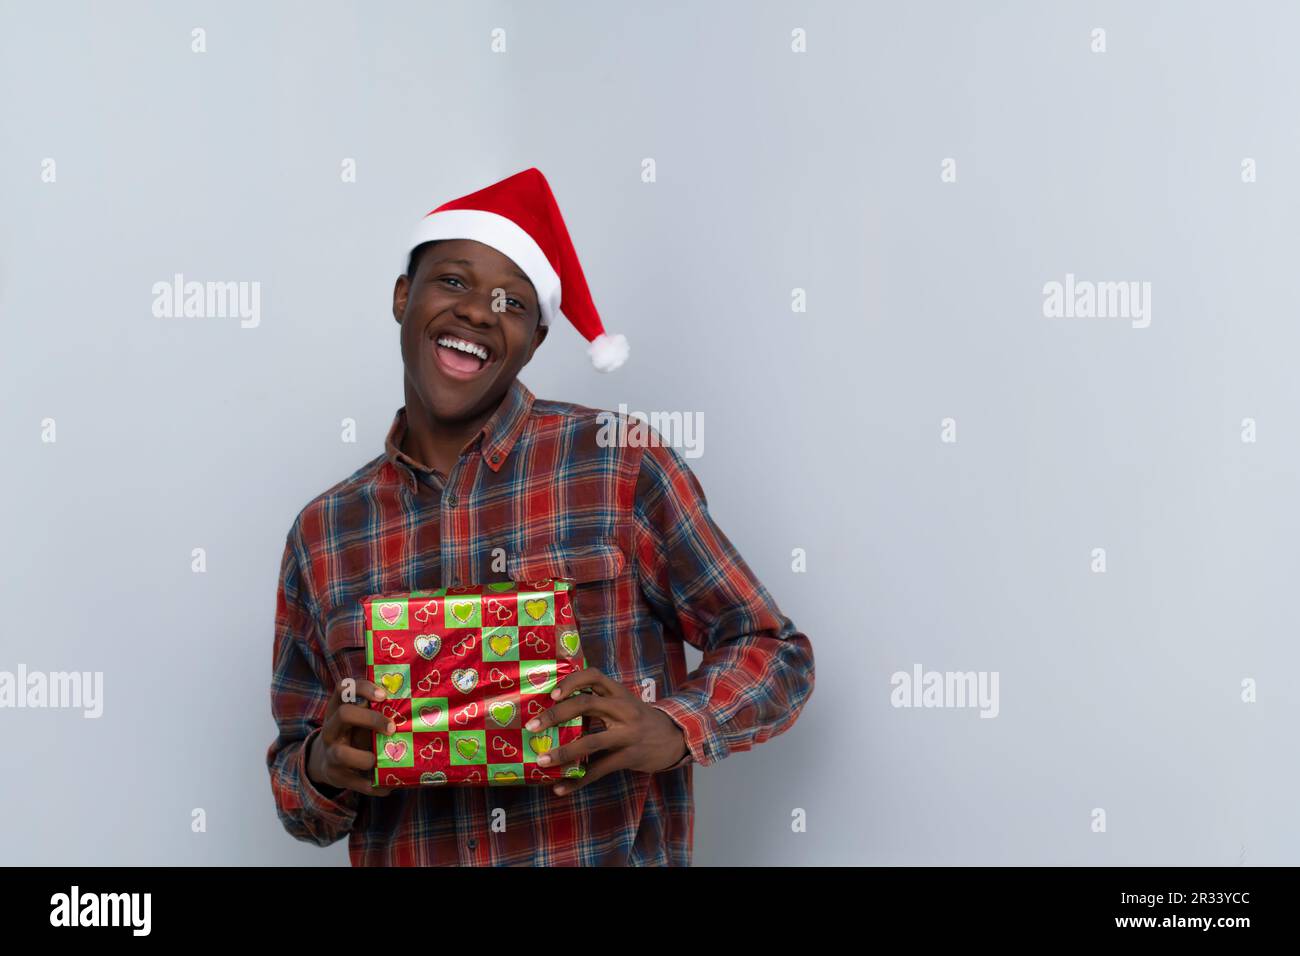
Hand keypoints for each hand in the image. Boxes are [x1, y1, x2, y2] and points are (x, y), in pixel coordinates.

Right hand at [305, 677, 395, 797]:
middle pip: (344, 714)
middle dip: (371, 719)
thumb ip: (376, 711)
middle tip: (391, 728)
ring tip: (379, 761)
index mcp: (338, 709)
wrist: (327, 762)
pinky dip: (373, 786)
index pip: (344, 688)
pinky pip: (353, 782)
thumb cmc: (353, 734)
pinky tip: (387, 787)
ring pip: (341, 753)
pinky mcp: (335, 776)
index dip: (363, 688)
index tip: (384, 695)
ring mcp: (331, 753)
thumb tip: (414, 707)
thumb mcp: (358, 720)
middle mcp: (331, 729)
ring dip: (366, 758)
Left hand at [524, 667, 688, 795]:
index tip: (552, 694)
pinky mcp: (629, 757)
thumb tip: (555, 711)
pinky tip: (560, 788)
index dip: (571, 682)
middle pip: (586, 704)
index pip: (593, 676)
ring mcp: (628, 734)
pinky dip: (577, 781)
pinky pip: (599, 770)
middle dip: (556, 715)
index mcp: (618, 692)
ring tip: (542, 761)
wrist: (675, 738)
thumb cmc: (639, 720)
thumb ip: (598, 703)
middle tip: (531, 726)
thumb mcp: (623, 704)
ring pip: (591, 742)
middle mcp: (623, 709)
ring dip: (563, 752)